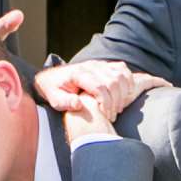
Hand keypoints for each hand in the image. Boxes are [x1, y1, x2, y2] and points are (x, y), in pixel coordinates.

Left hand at [36, 60, 157, 124]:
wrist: (52, 77)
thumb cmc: (54, 91)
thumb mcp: (54, 100)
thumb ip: (64, 102)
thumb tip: (78, 104)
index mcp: (78, 74)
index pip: (100, 87)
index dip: (106, 103)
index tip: (105, 116)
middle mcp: (91, 66)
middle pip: (114, 82)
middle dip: (116, 101)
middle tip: (112, 116)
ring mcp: (99, 64)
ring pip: (121, 75)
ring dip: (124, 93)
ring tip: (118, 107)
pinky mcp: (105, 65)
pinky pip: (123, 70)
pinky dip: (128, 82)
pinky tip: (124, 95)